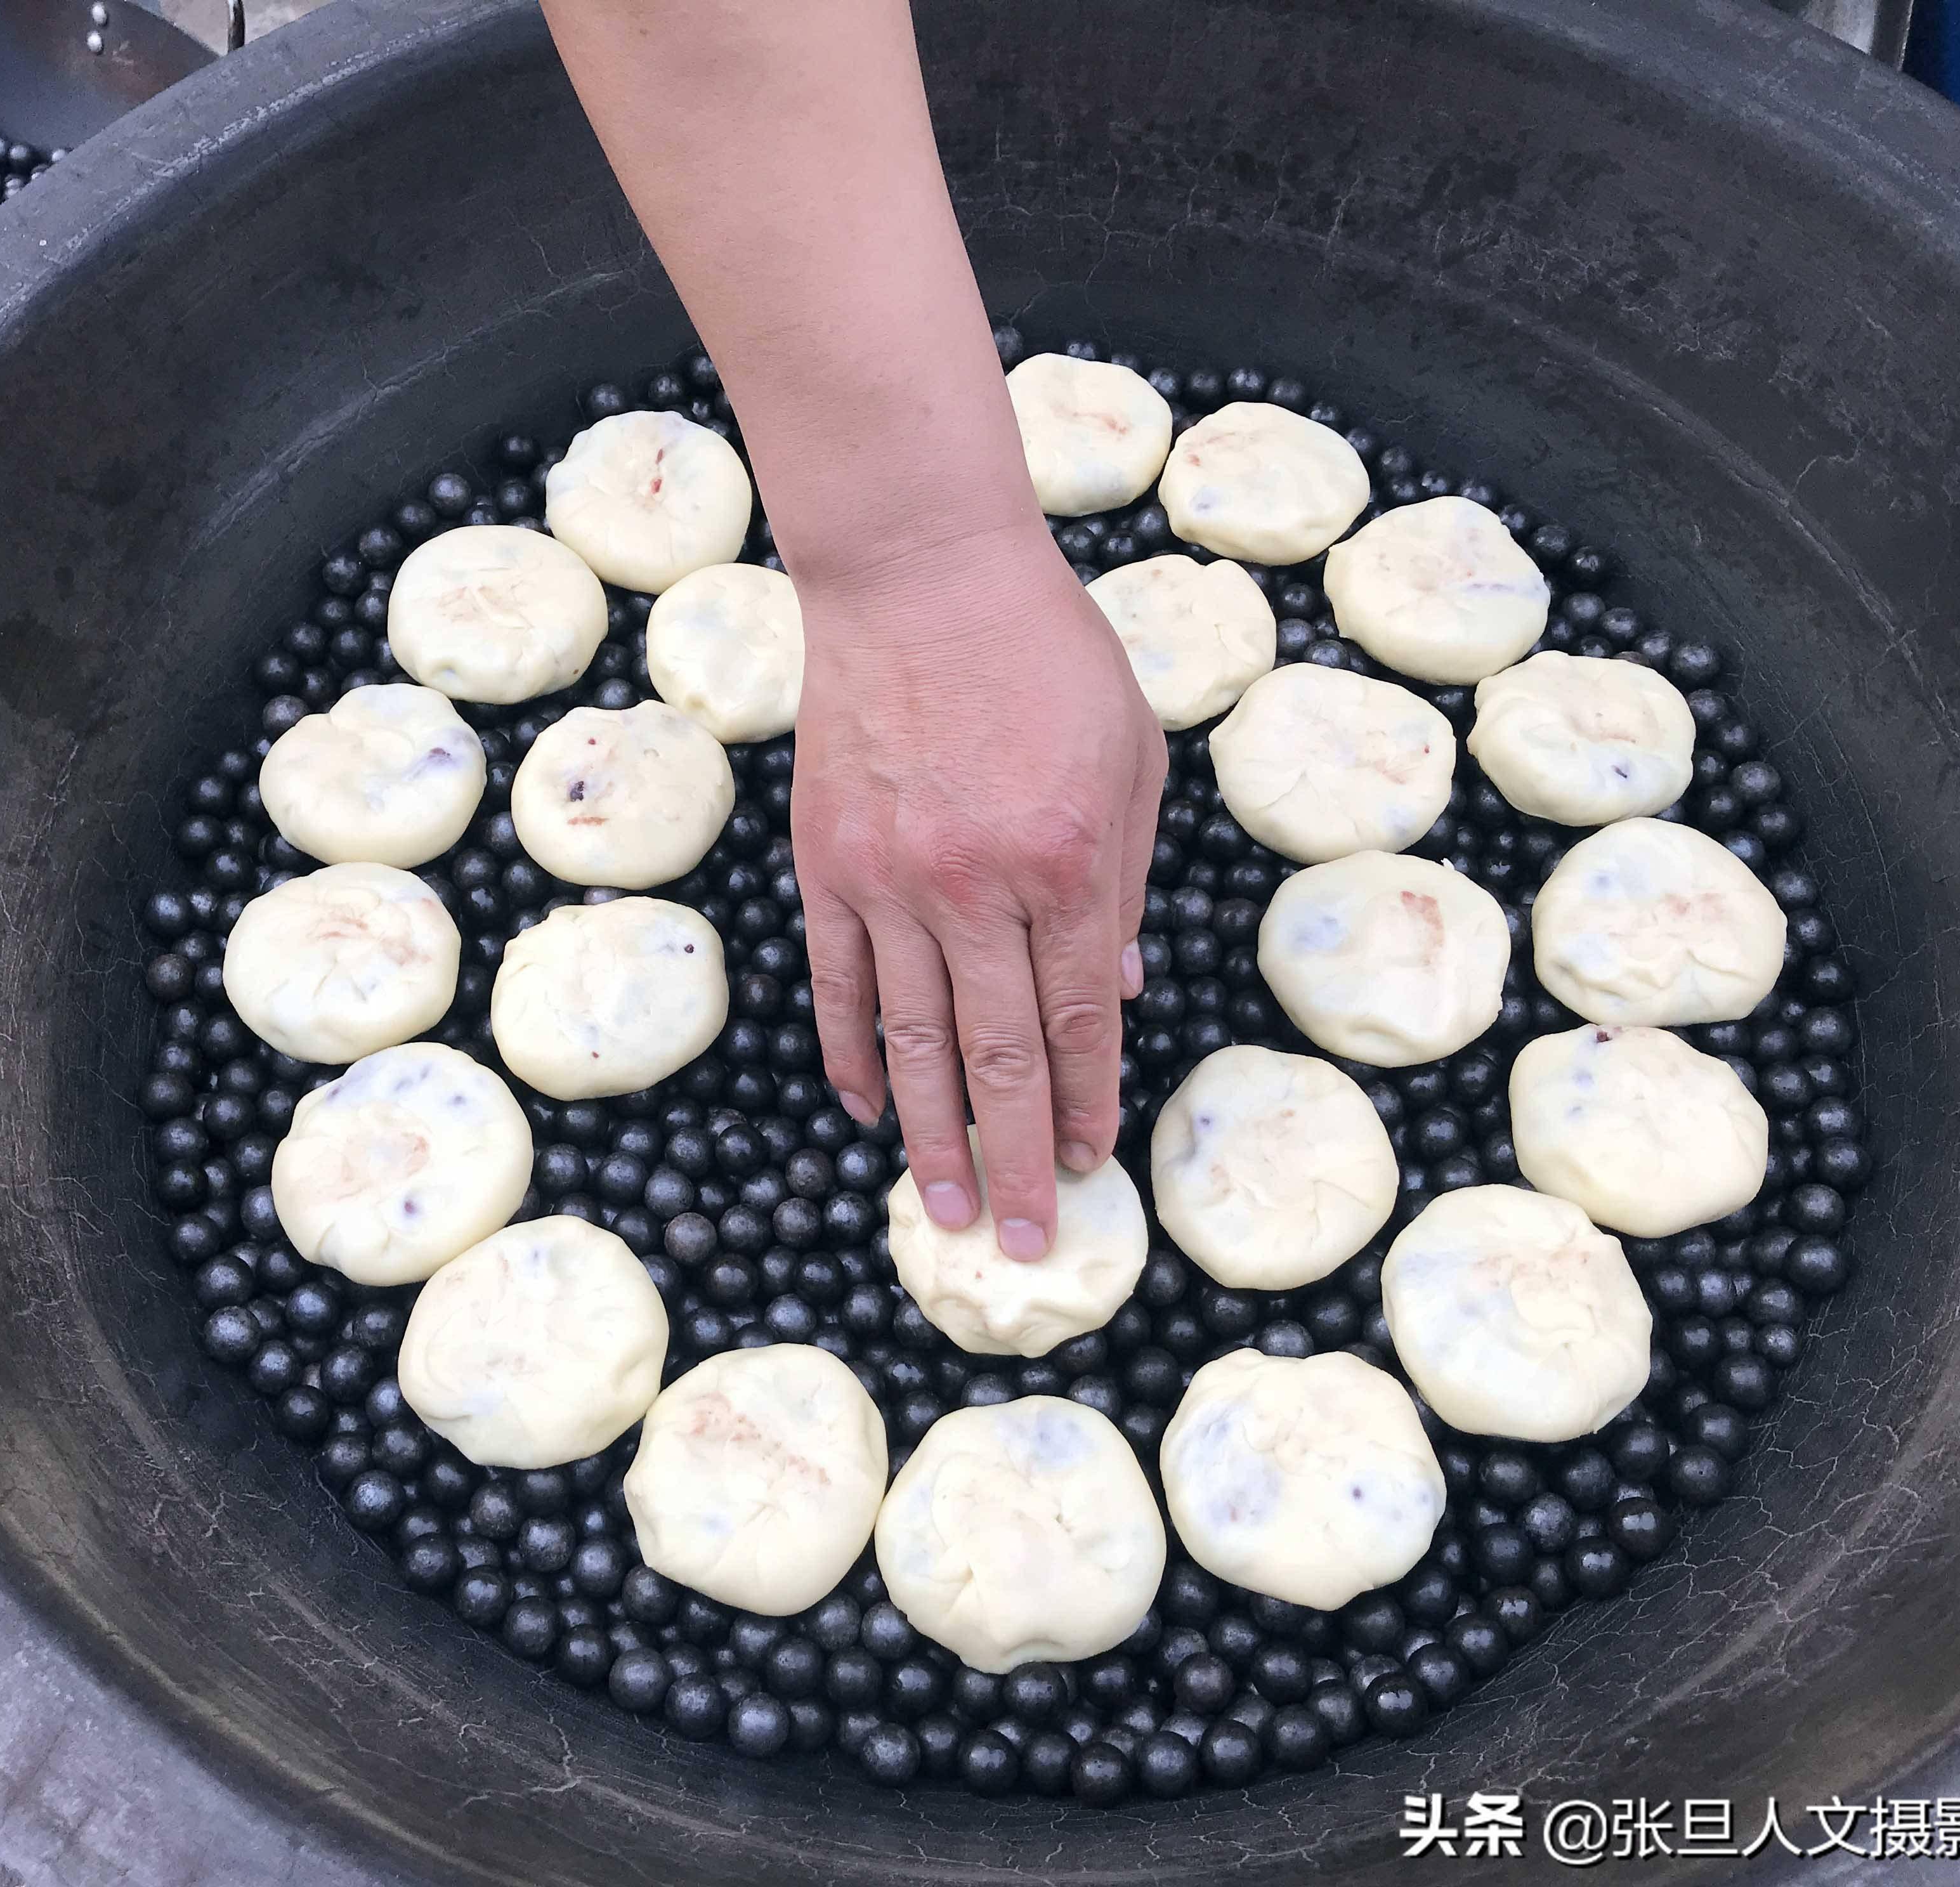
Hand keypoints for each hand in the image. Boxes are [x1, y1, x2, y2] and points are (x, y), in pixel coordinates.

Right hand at [791, 521, 1167, 1259]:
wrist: (918, 570)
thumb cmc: (1043, 650)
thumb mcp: (1130, 754)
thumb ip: (1128, 879)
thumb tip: (1116, 993)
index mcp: (1068, 864)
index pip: (1078, 1023)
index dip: (1085, 1106)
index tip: (1089, 1169)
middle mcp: (977, 888)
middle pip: (999, 1060)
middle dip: (1014, 1162)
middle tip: (1017, 1243)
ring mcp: (891, 881)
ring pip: (911, 1042)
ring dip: (932, 1138)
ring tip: (940, 1215)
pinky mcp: (829, 863)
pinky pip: (837, 984)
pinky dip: (849, 1056)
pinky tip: (868, 1113)